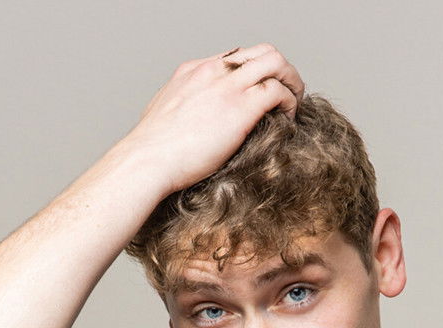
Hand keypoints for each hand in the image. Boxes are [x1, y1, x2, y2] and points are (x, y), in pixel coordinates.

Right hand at [129, 43, 304, 195]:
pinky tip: (288, 119)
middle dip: (282, 70)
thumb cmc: (152, 151)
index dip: (256, 73)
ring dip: (291, 82)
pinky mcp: (240, 108)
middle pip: (261, 52)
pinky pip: (277, 91)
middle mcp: (212, 71)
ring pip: (275, 62)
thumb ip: (181, 109)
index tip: (261, 91)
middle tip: (289, 92)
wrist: (148, 159)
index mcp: (193, 71)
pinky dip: (289, 102)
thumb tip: (187, 123)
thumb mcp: (164, 115)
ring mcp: (227, 87)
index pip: (236, 57)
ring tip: (294, 103)